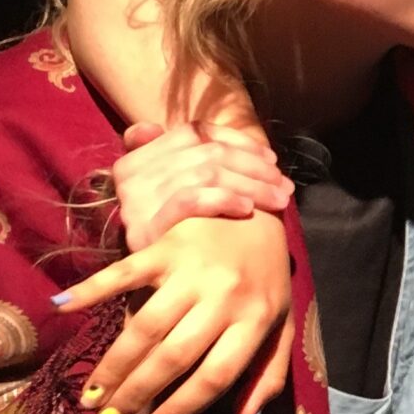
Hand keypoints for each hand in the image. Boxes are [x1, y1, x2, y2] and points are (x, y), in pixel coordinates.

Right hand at [52, 213, 294, 413]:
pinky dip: (92, 289)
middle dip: (136, 394)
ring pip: (146, 325)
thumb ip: (268, 376)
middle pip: (173, 356)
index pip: (214, 377)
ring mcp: (192, 270)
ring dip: (113, 363)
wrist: (260, 214)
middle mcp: (223, 297)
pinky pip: (125, 271)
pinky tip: (62, 308)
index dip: (181, 410)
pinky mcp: (166, 245)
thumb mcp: (281, 328)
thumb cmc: (267, 280)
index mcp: (256, 321)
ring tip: (90, 394)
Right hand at [111, 121, 292, 248]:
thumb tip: (175, 131)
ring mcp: (135, 202)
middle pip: (206, 154)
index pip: (193, 132)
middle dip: (253, 167)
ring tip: (279, 199)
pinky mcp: (145, 229)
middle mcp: (130, 175)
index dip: (238, 141)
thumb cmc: (178, 230)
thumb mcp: (178, 187)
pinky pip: (191, 200)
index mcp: (135, 157)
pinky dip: (224, 199)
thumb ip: (183, 157)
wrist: (159, 282)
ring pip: (206, 174)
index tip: (270, 158)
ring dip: (251, 185)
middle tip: (284, 183)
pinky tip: (248, 210)